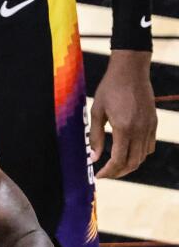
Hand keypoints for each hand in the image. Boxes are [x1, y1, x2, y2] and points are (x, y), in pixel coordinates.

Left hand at [90, 49, 156, 178]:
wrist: (131, 70)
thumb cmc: (110, 89)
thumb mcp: (96, 112)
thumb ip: (95, 136)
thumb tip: (93, 158)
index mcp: (124, 128)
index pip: (118, 160)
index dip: (108, 172)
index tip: (98, 176)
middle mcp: (140, 130)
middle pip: (132, 162)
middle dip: (118, 173)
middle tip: (105, 174)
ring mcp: (149, 126)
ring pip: (143, 157)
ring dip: (129, 165)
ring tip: (114, 166)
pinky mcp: (154, 122)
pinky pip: (149, 146)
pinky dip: (139, 154)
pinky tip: (127, 153)